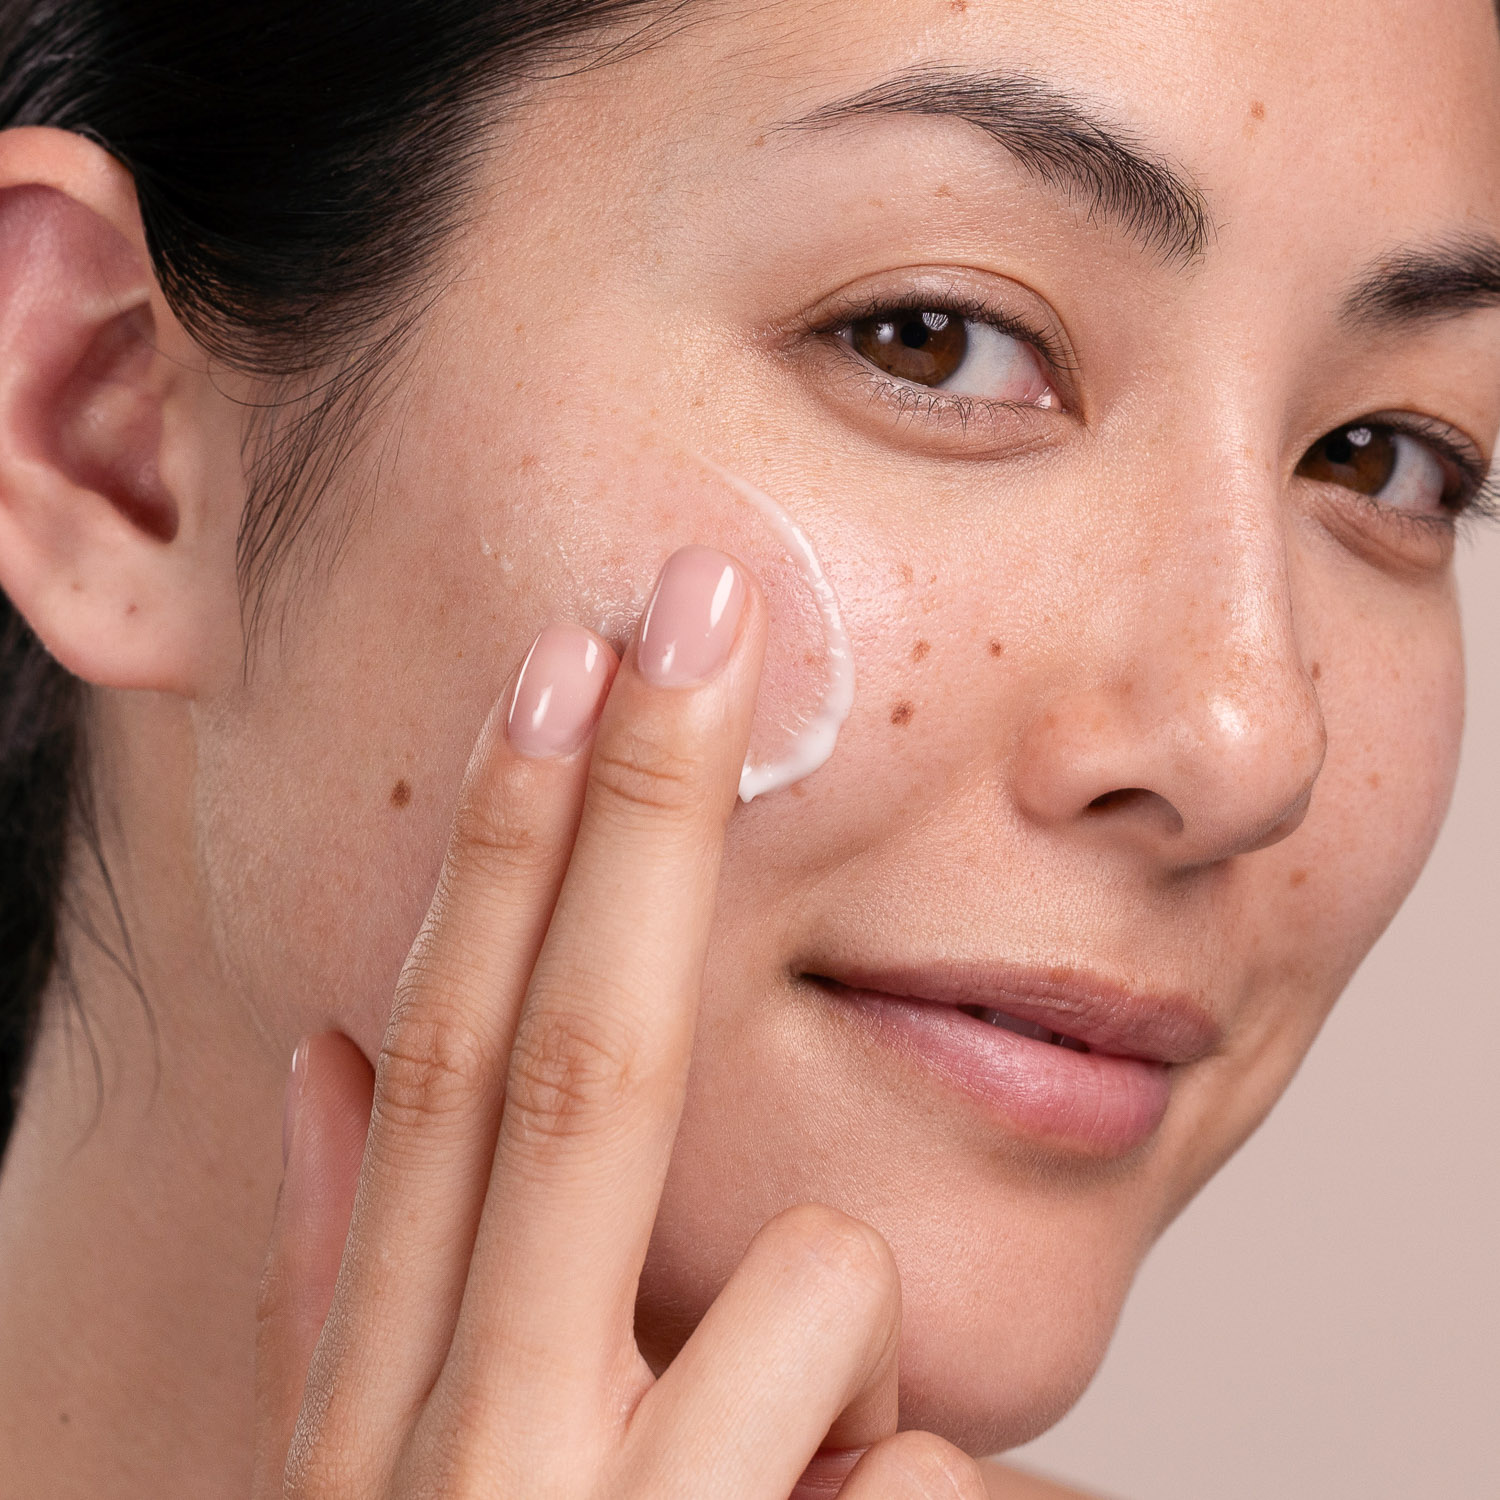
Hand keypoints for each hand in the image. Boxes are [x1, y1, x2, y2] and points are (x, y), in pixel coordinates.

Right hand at [254, 545, 987, 1499]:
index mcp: (393, 1386)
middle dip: (638, 816)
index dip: (509, 851)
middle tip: (692, 614)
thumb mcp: (384, 1482)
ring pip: (809, 1290)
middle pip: (573, 1061)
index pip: (450, 1051)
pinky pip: (919, 1474)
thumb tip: (333, 1056)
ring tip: (775, 1491)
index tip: (569, 675)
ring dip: (832, 1366)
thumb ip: (354, 1286)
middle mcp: (462, 1442)